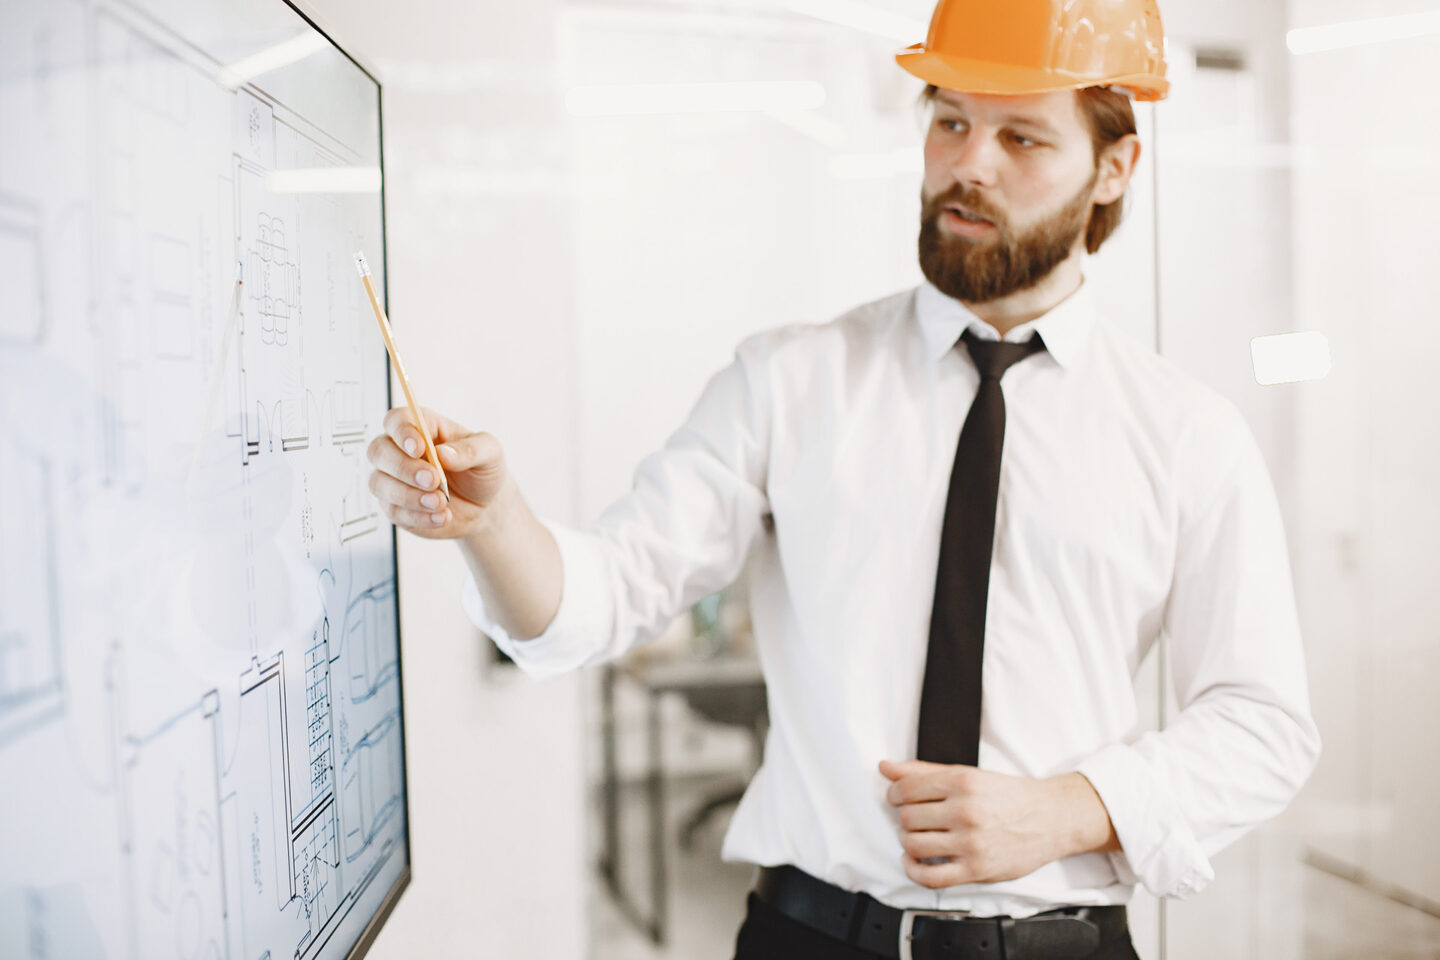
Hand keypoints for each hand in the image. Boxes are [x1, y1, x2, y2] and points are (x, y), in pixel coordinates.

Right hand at [366, 406, 510, 539]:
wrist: (485, 506)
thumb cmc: (482, 471)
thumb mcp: (490, 453)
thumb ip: (471, 449)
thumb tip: (442, 453)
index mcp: (422, 428)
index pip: (396, 420)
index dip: (402, 432)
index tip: (418, 448)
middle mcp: (400, 450)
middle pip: (378, 451)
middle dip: (403, 468)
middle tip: (433, 480)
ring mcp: (394, 479)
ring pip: (379, 483)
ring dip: (408, 495)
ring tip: (441, 502)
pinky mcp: (395, 506)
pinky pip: (393, 512)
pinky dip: (417, 516)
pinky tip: (441, 516)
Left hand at [879, 759, 1093, 888]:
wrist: (1051, 818)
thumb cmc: (1008, 796)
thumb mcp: (968, 775)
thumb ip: (923, 771)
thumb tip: (885, 767)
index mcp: (962, 783)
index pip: (906, 789)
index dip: (895, 795)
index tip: (898, 799)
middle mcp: (966, 811)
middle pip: (907, 818)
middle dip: (905, 819)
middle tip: (916, 819)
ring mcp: (971, 842)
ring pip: (914, 845)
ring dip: (908, 842)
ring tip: (918, 838)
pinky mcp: (976, 870)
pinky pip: (930, 877)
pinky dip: (913, 871)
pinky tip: (915, 862)